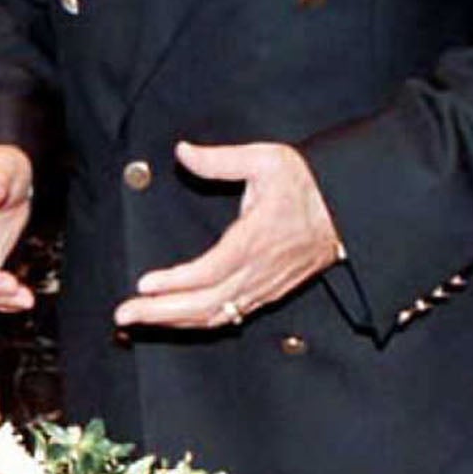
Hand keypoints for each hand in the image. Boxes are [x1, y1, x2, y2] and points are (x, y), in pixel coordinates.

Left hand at [114, 140, 344, 329]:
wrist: (349, 211)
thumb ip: (220, 159)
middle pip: (207, 303)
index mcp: (256, 239)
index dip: (177, 282)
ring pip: (216, 316)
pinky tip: (172, 320)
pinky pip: (229, 316)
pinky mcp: (268, 293)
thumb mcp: (266, 159)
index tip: (144, 284)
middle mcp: (260, 270)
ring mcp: (265, 287)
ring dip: (174, 322)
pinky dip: (197, 322)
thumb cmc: (306, 184)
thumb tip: (183, 151)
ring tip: (137, 321)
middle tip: (123, 314)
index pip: (211, 270)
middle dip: (161, 313)